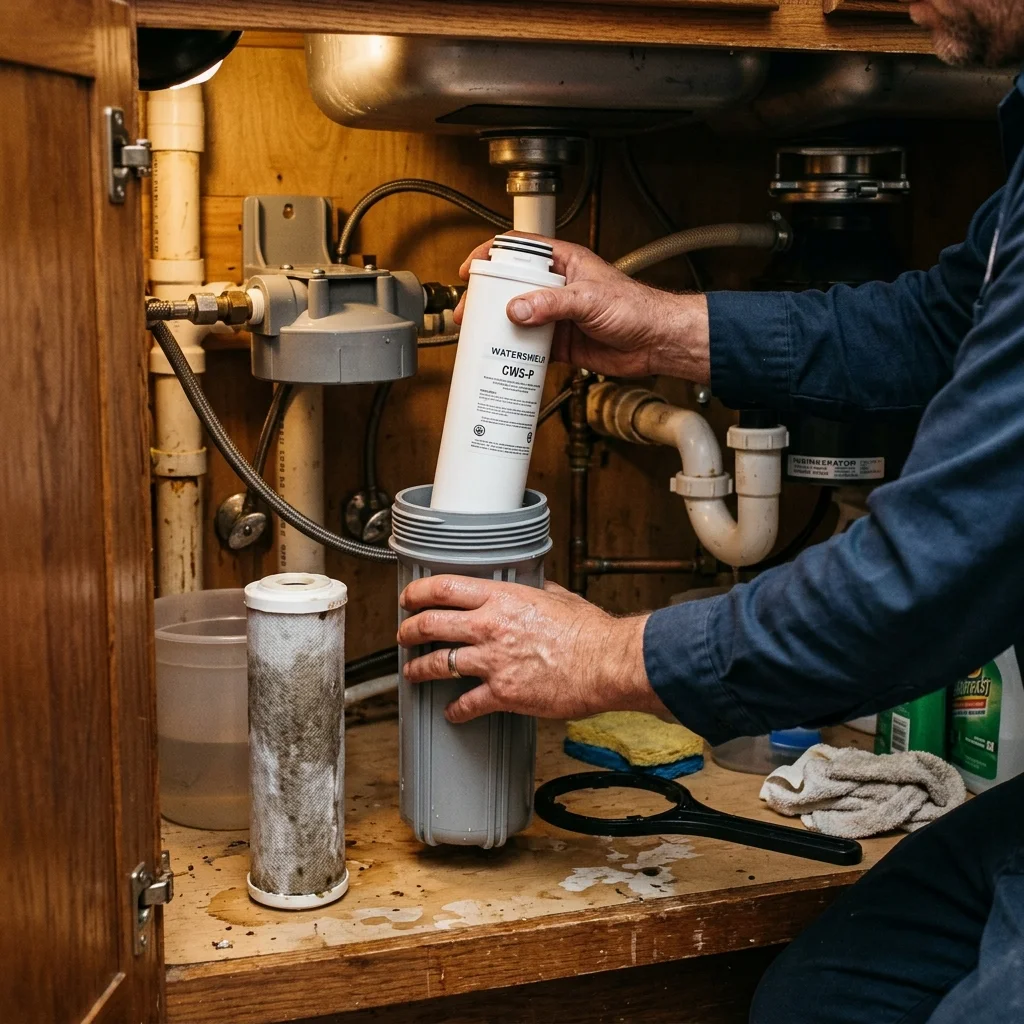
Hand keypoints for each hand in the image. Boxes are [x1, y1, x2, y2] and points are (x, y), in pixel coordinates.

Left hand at [396, 574, 668, 722]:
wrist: (606, 663)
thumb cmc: (591, 632)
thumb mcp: (560, 597)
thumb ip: (539, 593)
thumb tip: (535, 590)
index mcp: (503, 599)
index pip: (445, 588)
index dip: (419, 592)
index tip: (410, 598)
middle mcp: (490, 626)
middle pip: (431, 624)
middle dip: (409, 630)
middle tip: (404, 634)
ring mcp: (493, 661)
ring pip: (438, 664)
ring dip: (419, 669)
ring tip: (412, 672)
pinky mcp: (502, 693)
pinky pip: (467, 703)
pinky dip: (456, 710)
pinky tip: (452, 712)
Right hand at [454, 232, 709, 381]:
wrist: (656, 342)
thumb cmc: (636, 308)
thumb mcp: (589, 299)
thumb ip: (552, 304)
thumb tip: (516, 309)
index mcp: (564, 263)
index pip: (520, 249)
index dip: (492, 254)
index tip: (471, 269)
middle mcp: (557, 287)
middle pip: (511, 287)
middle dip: (487, 299)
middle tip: (469, 313)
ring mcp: (558, 315)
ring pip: (518, 318)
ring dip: (498, 328)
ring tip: (479, 338)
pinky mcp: (561, 342)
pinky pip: (531, 347)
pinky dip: (516, 354)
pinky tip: (503, 359)